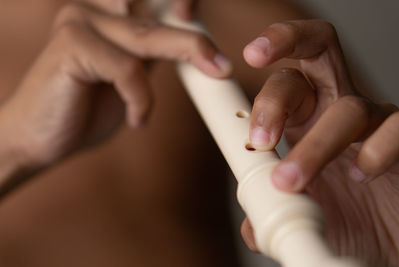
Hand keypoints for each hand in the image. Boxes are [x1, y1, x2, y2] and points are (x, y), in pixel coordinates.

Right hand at [0, 0, 230, 182]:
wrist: (41, 138)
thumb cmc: (85, 108)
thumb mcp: (130, 77)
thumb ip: (152, 56)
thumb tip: (195, 47)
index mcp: (109, 12)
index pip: (156, 1)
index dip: (185, 6)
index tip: (213, 37)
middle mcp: (94, 8)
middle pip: (158, 16)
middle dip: (195, 39)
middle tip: (223, 67)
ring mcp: (79, 21)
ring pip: (148, 37)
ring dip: (183, 60)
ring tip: (200, 83)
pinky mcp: (71, 45)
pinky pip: (127, 69)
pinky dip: (141, 98)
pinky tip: (137, 119)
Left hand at [241, 20, 398, 265]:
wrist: (384, 244)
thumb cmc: (342, 221)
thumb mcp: (296, 216)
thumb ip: (269, 212)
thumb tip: (250, 224)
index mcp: (304, 118)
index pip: (285, 77)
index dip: (265, 66)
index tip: (242, 67)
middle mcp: (336, 109)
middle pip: (316, 51)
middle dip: (285, 43)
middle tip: (253, 61)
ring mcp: (373, 122)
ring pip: (347, 108)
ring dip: (312, 146)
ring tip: (288, 182)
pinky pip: (396, 129)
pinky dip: (376, 150)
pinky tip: (358, 174)